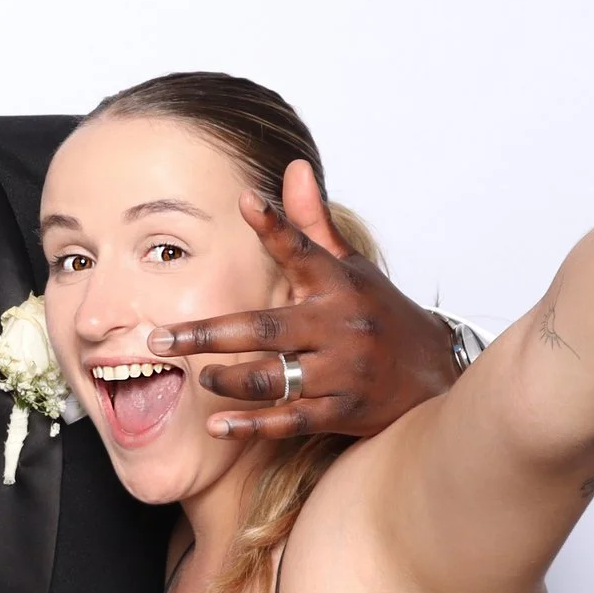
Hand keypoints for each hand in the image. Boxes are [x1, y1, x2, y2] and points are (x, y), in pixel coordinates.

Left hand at [147, 161, 458, 439]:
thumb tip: (293, 168)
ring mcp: (342, 371)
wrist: (434, 375)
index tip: (246, 201)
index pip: (302, 250)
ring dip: (227, 378)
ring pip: (272, 377)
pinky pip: (289, 419)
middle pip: (264, 329)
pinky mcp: (343, 411)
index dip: (275, 226)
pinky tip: (216, 423)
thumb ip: (312, 225)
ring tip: (197, 376)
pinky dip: (250, 424)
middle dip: (207, 334)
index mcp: (338, 285)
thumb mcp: (349, 267)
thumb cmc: (378, 314)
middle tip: (160, 338)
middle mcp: (340, 326)